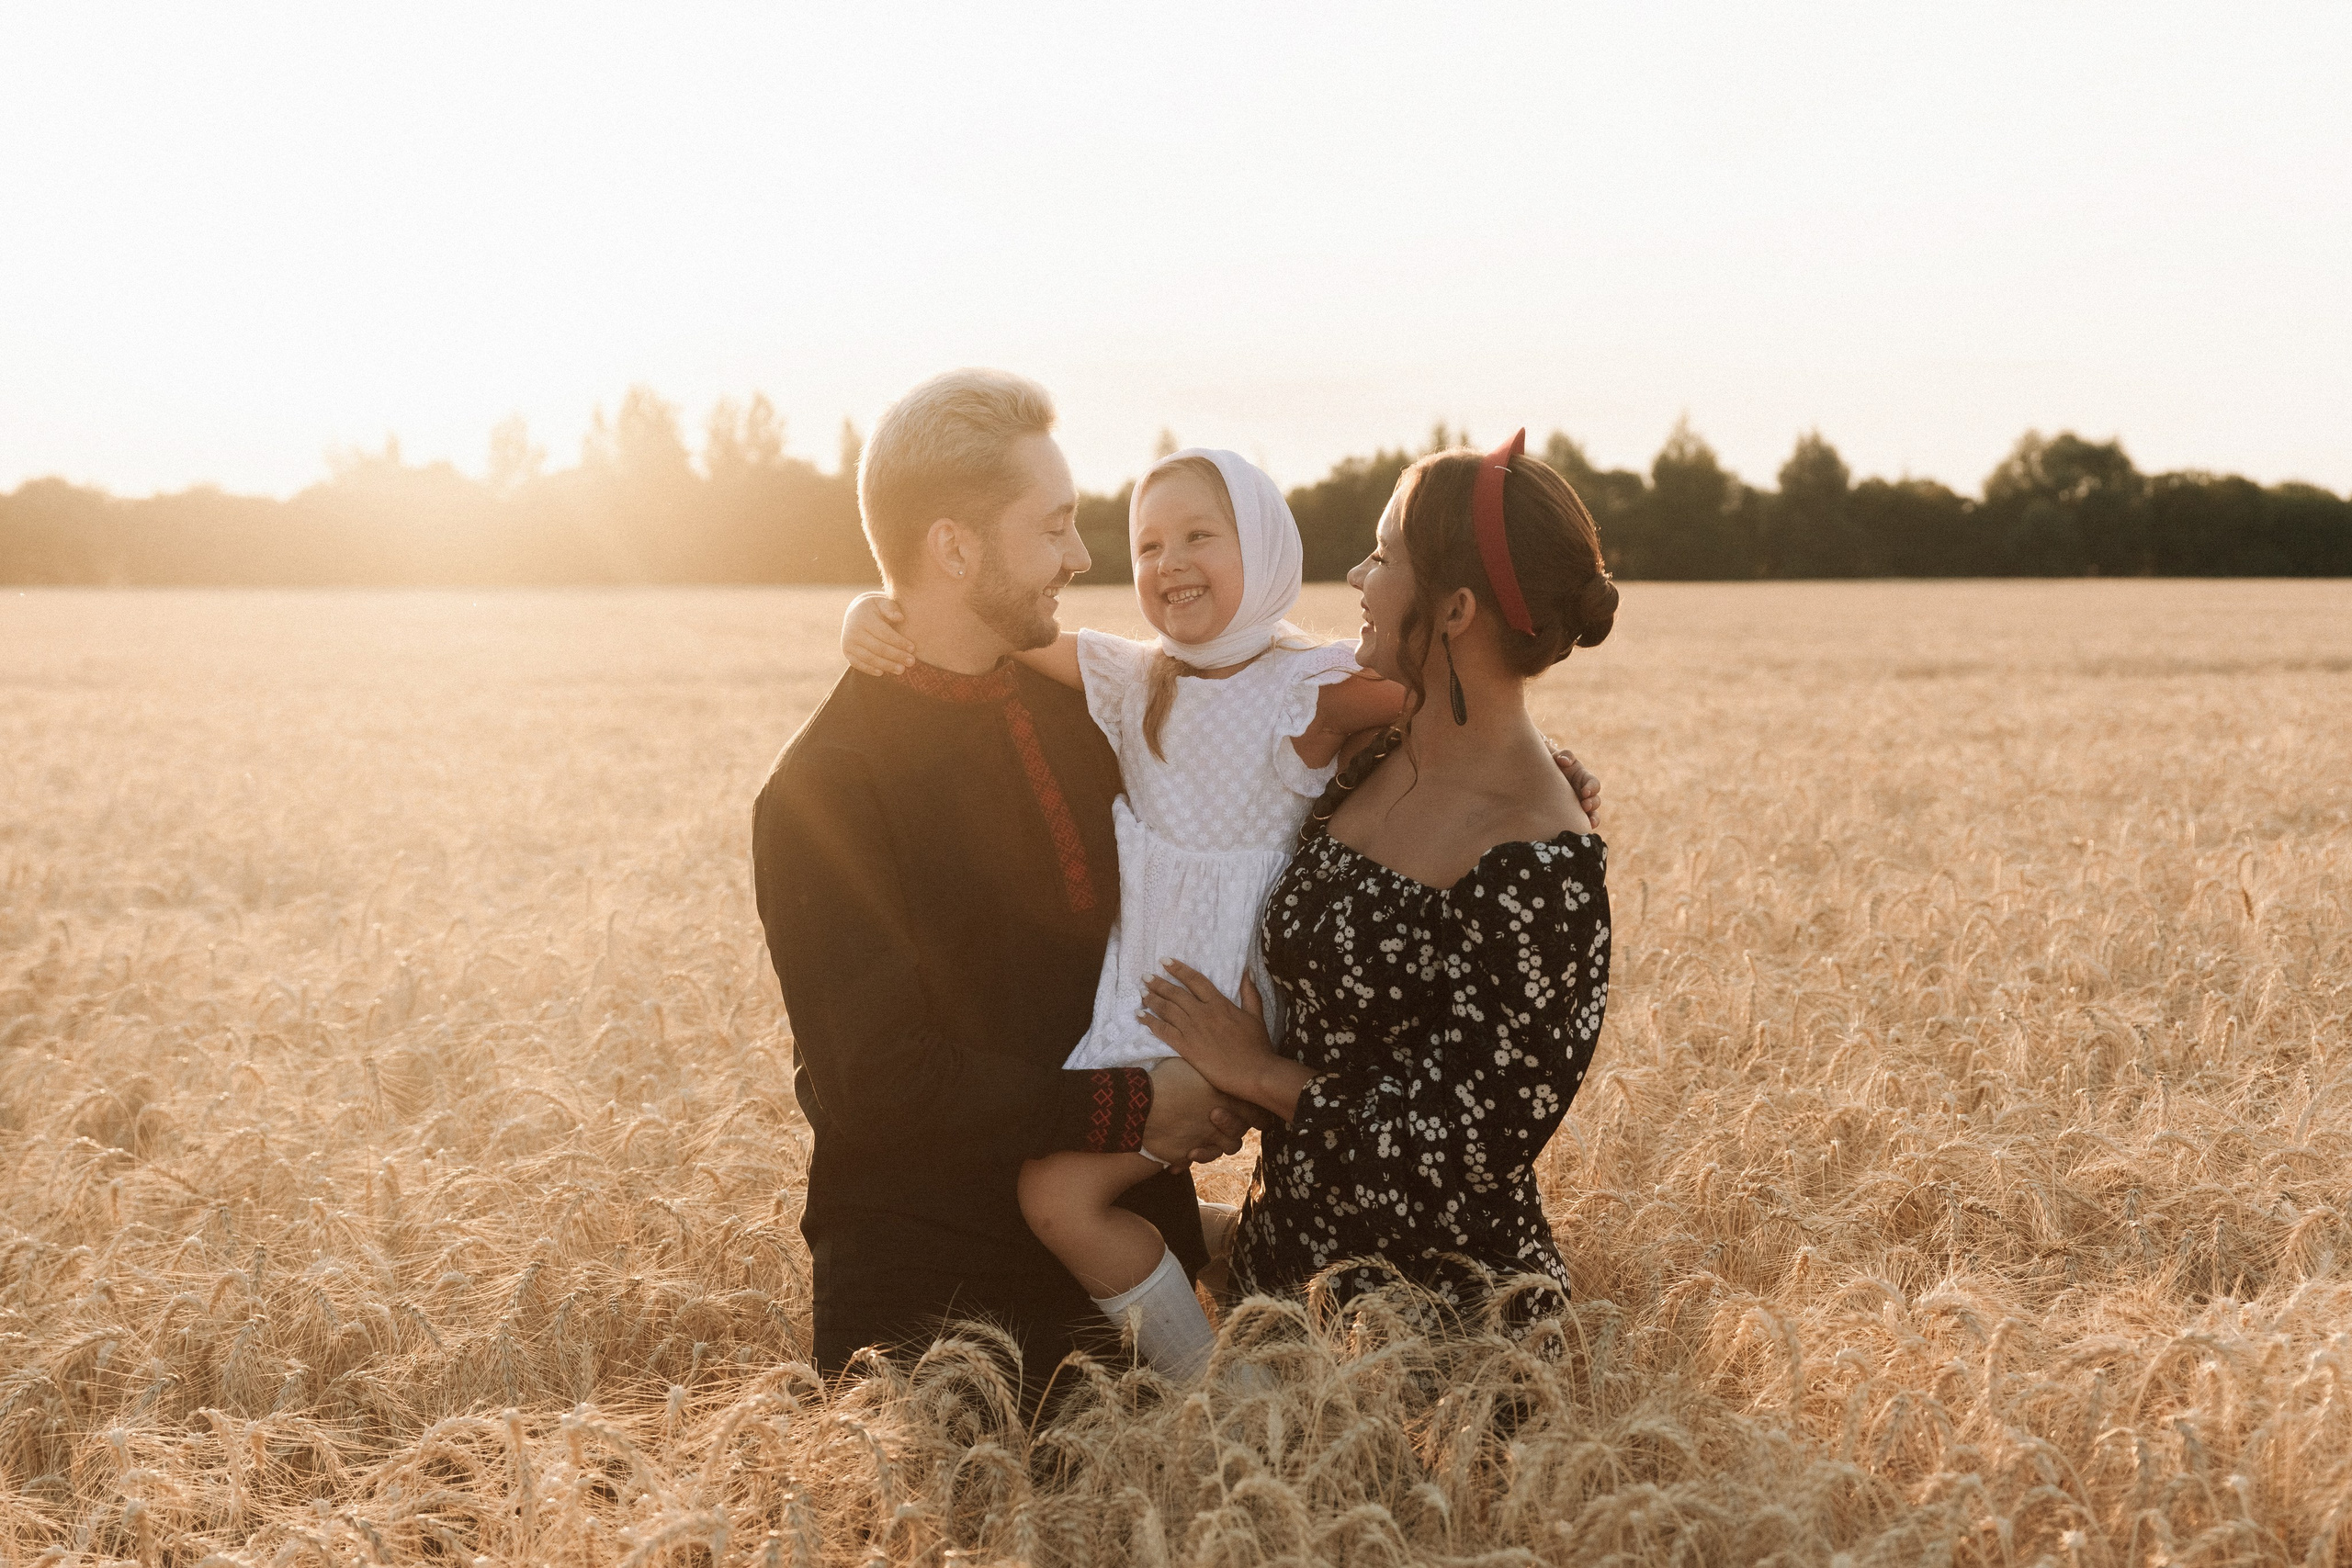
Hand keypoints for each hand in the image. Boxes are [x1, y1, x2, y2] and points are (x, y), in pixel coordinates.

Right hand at [841, 592, 915, 675]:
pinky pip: (858, 664)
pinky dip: (869, 670)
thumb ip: (891, 608)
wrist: (855, 613)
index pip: (884, 633)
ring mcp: (848, 643)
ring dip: (886, 665)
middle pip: (878, 647)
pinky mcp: (847, 652)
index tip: (913, 648)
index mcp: (863, 618)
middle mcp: (853, 631)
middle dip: (896, 656)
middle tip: (911, 662)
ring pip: (869, 658)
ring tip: (902, 670)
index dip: (899, 642)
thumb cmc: (876, 609)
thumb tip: (900, 618)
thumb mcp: (882, 603)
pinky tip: (882, 673)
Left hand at [1140, 962, 1279, 1105]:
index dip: (1179, 969)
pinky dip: (1150, 1022)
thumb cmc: (1258, 1046)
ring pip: (1167, 1010)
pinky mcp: (1187, 1048)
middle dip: (1159, 983)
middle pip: (1176, 994)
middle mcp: (1203, 1013)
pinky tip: (1140, 1016)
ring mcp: (1193, 1030)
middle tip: (1145, 976)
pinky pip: (1164, 1031)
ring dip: (1152, 1000)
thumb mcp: (1256, 1015)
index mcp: (1220, 1004)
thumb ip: (1250, 992)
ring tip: (1141, 993)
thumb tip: (1247, 971)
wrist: (1255, 1073)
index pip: (1195, 981)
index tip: (1165, 961)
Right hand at [1142, 1058, 1250, 1165]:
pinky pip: (1191, 1160)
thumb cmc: (1166, 1078)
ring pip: (1221, 1151)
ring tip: (1204, 1136)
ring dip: (1216, 1145)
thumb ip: (1209, 1066)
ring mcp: (1203, 1143)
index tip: (1257, 1115)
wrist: (1139, 1104)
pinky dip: (1188, 1156)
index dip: (1258, 1115)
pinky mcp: (1183, 1155)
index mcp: (1226, 1101)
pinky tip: (1182, 1148)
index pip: (1256, 1113)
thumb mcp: (1191, 1064)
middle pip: (1239, 1134)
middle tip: (1223, 1120)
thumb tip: (1213, 1058)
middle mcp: (1219, 1125)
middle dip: (1235, 1129)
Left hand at [1552, 747, 1601, 828]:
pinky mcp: (1572, 815)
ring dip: (1592, 818)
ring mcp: (1579, 805)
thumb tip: (1563, 761)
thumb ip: (1565, 755)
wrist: (1540, 775)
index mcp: (1584, 779)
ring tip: (1588, 823)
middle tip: (1584, 805)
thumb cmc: (1553, 764)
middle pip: (1595, 801)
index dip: (1592, 788)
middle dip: (1592, 804)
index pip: (1594, 783)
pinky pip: (1581, 823)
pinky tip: (1579, 831)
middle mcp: (1585, 794)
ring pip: (1592, 814)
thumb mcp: (1559, 756)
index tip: (1585, 791)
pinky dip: (1582, 827)